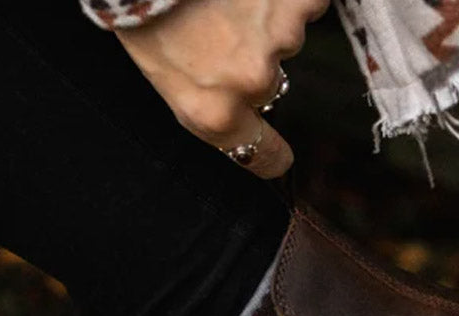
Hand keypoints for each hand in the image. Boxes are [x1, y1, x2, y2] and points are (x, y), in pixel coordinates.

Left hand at [116, 0, 328, 178]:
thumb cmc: (151, 19)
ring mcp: (280, 38)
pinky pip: (307, 3)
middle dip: (254, 61)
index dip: (271, 154)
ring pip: (288, 36)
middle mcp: (252, 82)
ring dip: (268, 19)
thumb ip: (214, 108)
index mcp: (216, 113)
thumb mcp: (170, 81)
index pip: (262, 154)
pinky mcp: (299, 0)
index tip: (278, 157)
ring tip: (231, 2)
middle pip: (272, 85)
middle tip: (221, 30)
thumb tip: (244, 119)